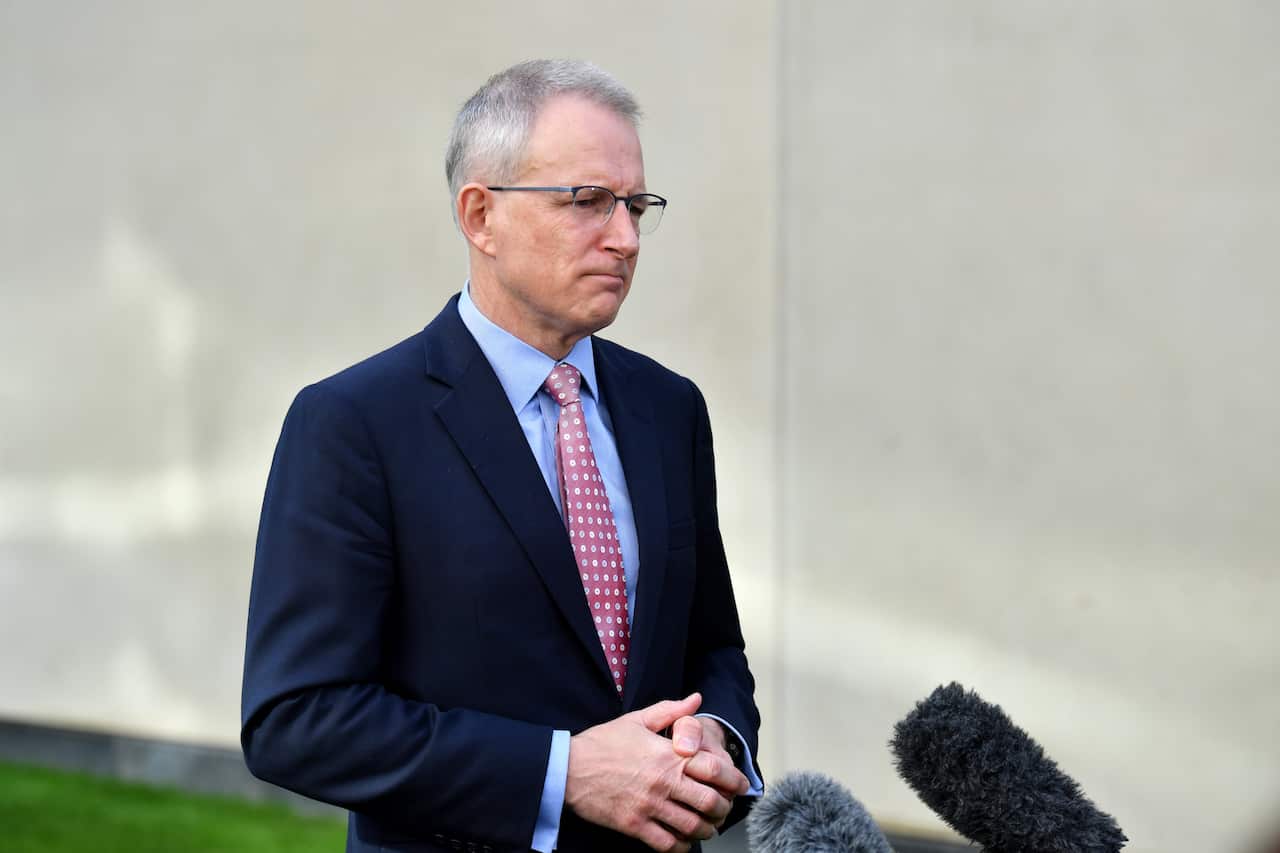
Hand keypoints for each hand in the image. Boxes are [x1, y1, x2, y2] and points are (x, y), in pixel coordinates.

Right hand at [565, 693, 733, 851]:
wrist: (567, 768)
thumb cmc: (602, 743)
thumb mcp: (636, 720)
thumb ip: (670, 711)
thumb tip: (696, 699)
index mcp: (667, 755)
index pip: (714, 769)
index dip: (734, 780)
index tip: (739, 785)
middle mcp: (662, 781)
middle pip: (710, 802)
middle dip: (724, 808)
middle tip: (725, 809)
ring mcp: (649, 806)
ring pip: (692, 825)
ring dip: (707, 829)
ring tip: (708, 826)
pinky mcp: (634, 825)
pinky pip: (668, 843)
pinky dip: (682, 845)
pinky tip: (684, 840)